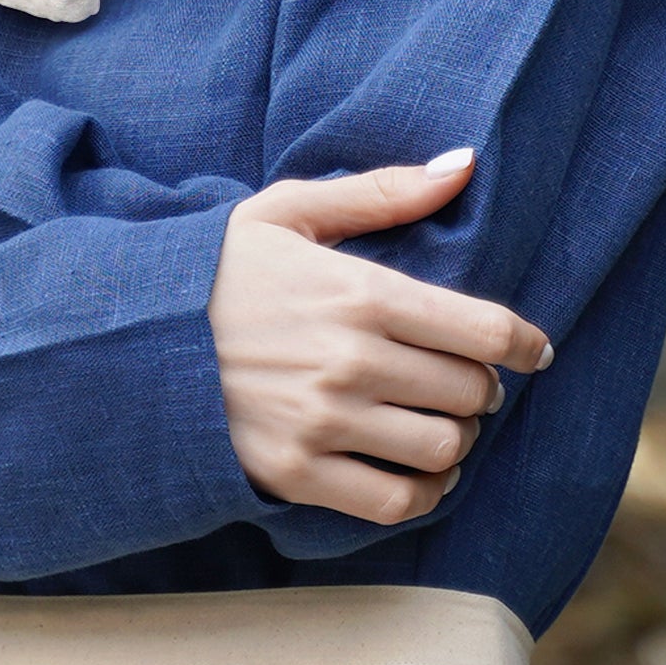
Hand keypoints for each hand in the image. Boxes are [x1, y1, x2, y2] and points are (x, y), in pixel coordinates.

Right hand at [206, 152, 552, 524]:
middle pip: (470, 392)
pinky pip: (396, 501)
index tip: (533, 351)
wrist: (132, 338)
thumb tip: (464, 163)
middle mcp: (349, 360)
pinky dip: (424, 491)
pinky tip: (419, 473)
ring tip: (440, 424)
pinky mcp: (297, 472)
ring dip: (456, 439)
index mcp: (358, 291)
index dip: (523, 343)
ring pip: (443, 449)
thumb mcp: (289, 212)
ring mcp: (324, 422)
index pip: (482, 328)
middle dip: (481, 388)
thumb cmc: (220, 271)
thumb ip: (382, 191)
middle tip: (465, 382)